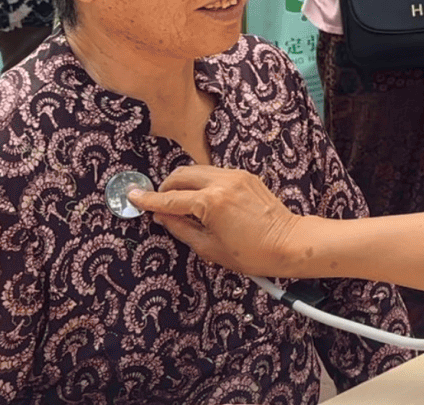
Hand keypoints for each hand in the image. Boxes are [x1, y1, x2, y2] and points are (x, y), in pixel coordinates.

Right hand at [128, 165, 303, 277]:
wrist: (289, 242)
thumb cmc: (251, 253)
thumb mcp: (208, 248)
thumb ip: (181, 228)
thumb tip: (162, 216)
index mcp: (211, 202)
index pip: (170, 199)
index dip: (149, 200)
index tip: (133, 197)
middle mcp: (223, 182)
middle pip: (182, 175)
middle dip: (165, 187)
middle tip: (158, 203)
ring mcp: (236, 176)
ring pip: (198, 170)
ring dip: (184, 182)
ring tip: (179, 202)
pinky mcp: (246, 175)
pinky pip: (215, 173)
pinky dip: (202, 182)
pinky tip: (201, 199)